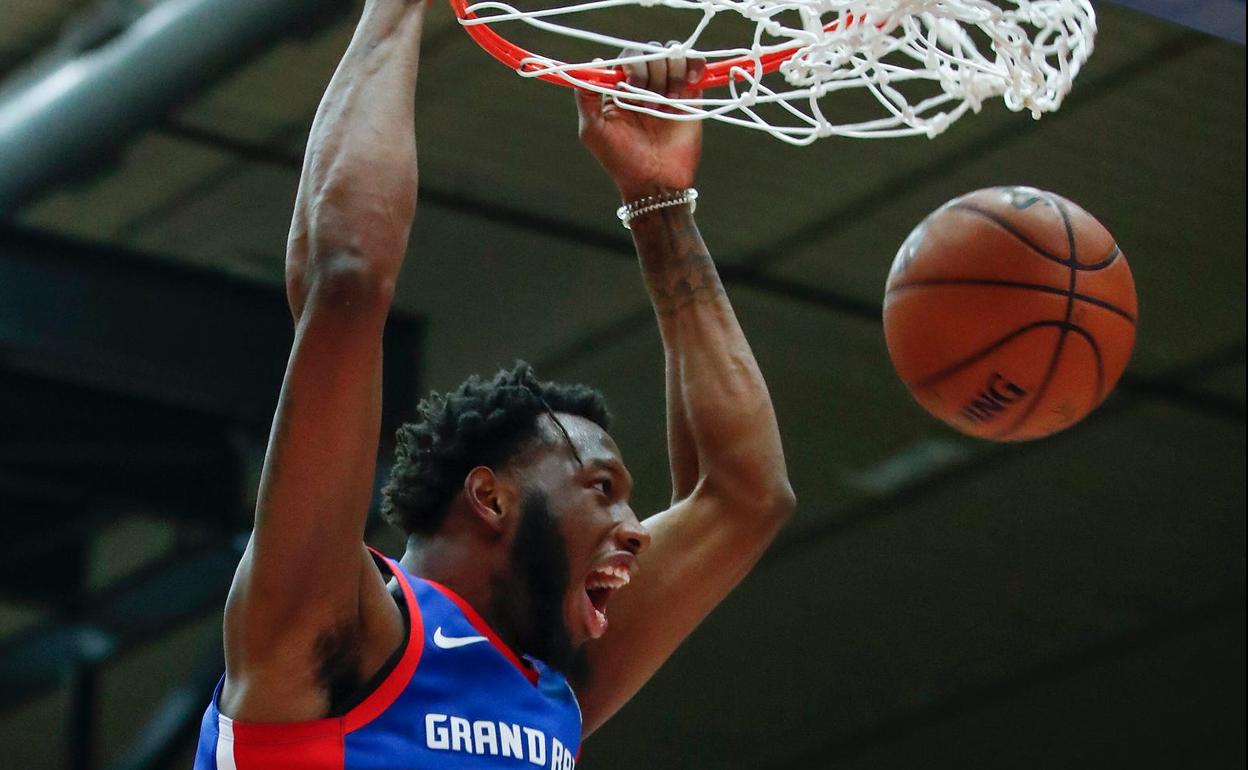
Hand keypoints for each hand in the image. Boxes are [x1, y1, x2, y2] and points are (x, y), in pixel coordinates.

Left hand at [575, 47, 706, 201]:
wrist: (656, 183)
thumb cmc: (621, 160)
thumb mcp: (593, 131)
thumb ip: (586, 97)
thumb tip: (594, 62)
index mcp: (621, 88)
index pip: (628, 56)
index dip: (633, 64)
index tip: (632, 85)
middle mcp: (645, 84)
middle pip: (652, 51)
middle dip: (652, 72)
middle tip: (650, 104)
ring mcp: (669, 88)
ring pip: (673, 55)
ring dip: (672, 73)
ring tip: (669, 103)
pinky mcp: (692, 96)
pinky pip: (696, 65)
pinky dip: (694, 65)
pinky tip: (690, 82)